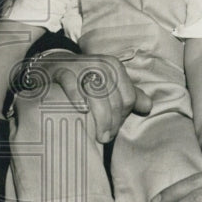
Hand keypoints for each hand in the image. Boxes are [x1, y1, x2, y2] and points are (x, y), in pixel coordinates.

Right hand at [25, 52, 150, 142]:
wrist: (53, 64)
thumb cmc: (85, 78)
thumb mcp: (109, 82)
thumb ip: (130, 94)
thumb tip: (148, 107)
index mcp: (115, 68)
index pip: (128, 97)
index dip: (123, 117)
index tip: (115, 129)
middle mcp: (101, 65)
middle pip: (114, 100)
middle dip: (113, 123)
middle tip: (106, 137)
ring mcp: (82, 67)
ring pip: (98, 97)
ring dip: (101, 119)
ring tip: (99, 136)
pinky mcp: (63, 70)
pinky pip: (73, 86)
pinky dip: (78, 99)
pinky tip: (81, 111)